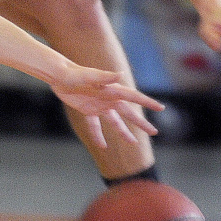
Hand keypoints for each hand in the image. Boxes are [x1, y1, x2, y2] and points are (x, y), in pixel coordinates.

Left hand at [49, 65, 163, 148]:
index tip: (161, 108)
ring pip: (115, 122)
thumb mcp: (89, 76)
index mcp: (112, 89)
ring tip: (134, 143)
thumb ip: (104, 76)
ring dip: (123, 132)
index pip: (133, 97)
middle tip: (154, 132)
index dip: (147, 102)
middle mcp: (108, 98)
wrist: (59, 75)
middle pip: (128, 113)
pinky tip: (103, 146)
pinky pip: (95, 126)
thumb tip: (120, 74)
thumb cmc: (74, 73)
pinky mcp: (88, 110)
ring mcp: (99, 105)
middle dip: (140, 123)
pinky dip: (98, 136)